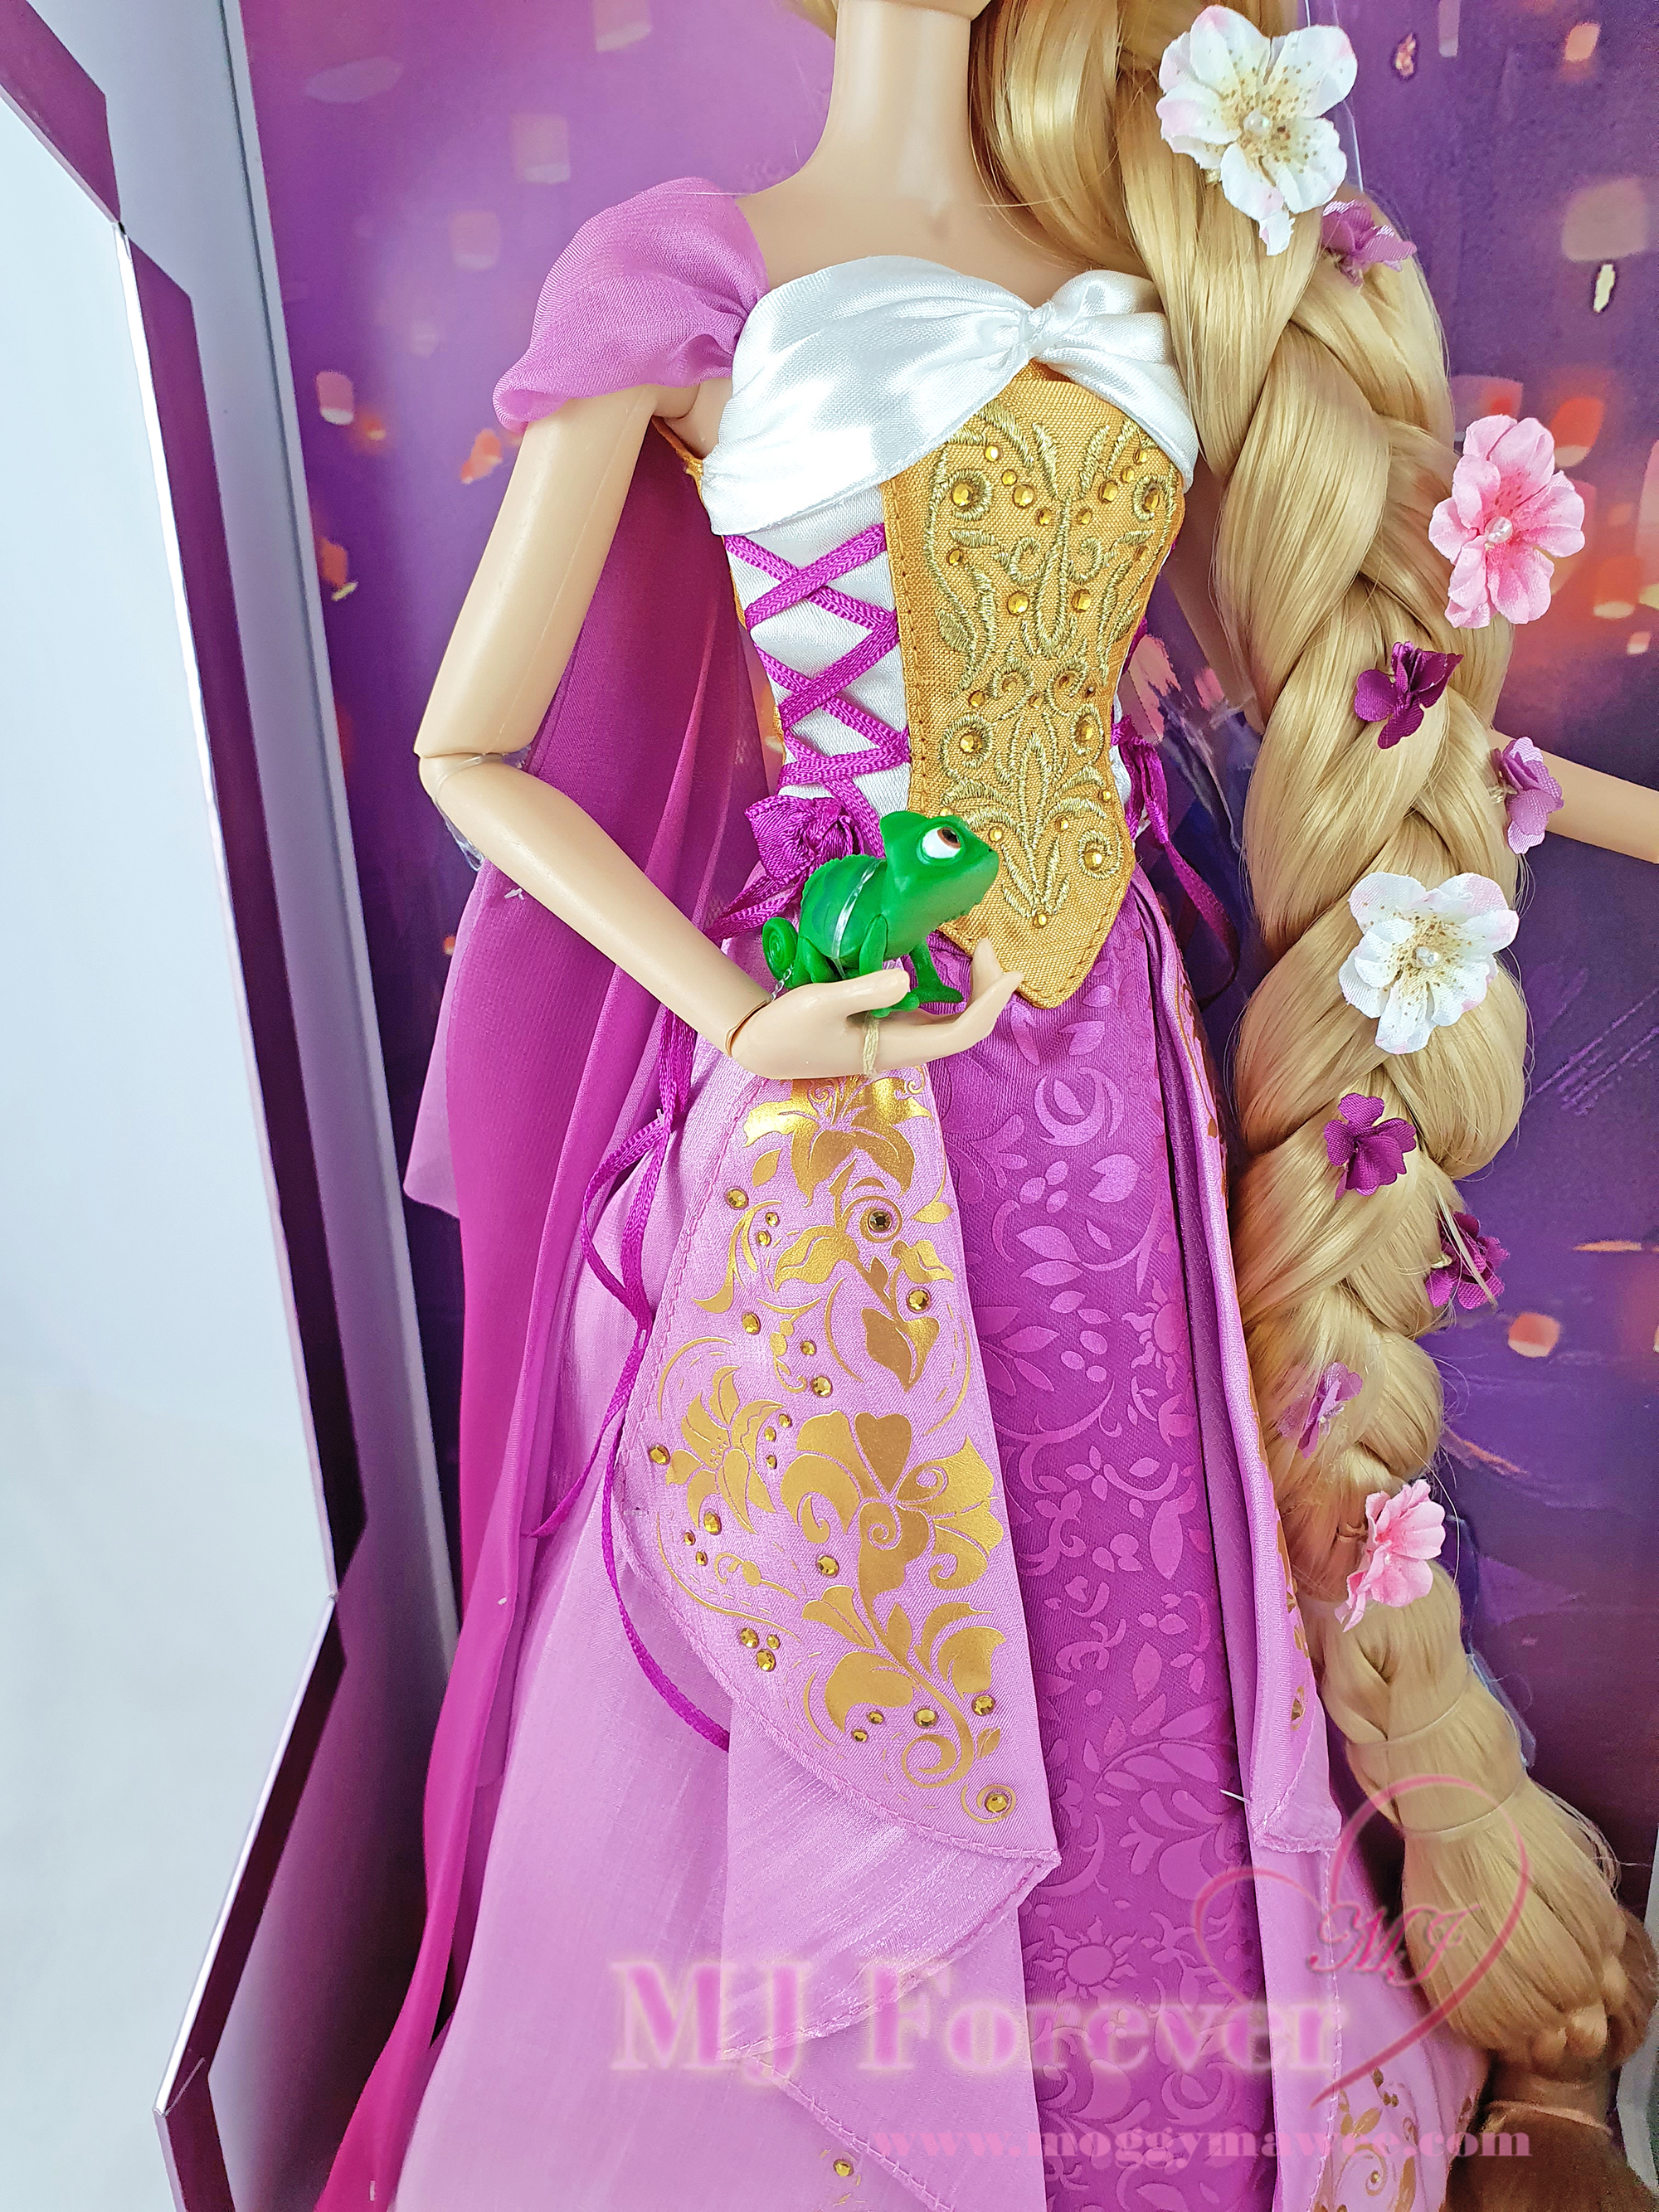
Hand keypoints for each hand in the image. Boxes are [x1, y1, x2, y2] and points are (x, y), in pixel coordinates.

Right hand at [729, 941, 1020, 1079]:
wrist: (761, 1047)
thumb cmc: (787, 1028)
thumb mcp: (818, 1003)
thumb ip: (863, 990)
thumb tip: (906, 978)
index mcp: (897, 1047)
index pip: (962, 1032)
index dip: (991, 1004)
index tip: (1009, 971)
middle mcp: (907, 1046)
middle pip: (967, 1026)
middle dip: (988, 990)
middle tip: (986, 946)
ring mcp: (899, 1037)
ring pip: (954, 1020)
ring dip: (975, 990)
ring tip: (980, 950)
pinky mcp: (888, 1026)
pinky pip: (934, 1011)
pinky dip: (952, 988)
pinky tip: (951, 964)